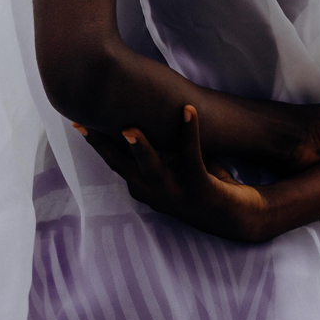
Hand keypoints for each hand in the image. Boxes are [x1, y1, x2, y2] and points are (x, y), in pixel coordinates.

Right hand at [75, 106, 267, 242]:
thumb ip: (161, 140)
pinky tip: (188, 111)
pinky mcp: (201, 190)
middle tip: (85, 124)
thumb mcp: (177, 160)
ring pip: (153, 170)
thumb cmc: (206, 180)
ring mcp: (177, 194)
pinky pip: (193, 158)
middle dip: (104, 145)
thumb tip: (144, 102)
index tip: (77, 121)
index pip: (116, 161)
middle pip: (124, 166)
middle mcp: (156, 193)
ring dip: (141, 148)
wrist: (242, 217)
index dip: (97, 143)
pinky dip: (189, 132)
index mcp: (146, 186)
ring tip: (130, 128)